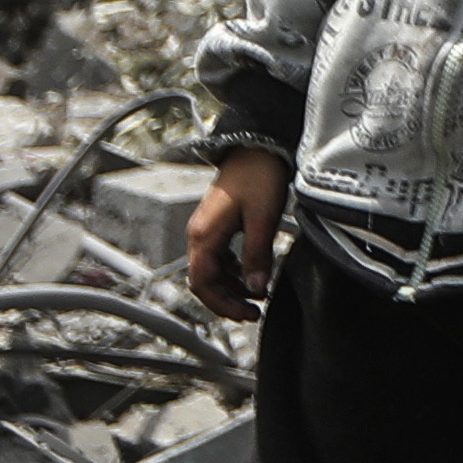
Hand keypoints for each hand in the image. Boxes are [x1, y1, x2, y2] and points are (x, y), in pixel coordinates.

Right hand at [182, 145, 287, 319]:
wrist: (257, 148)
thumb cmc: (258, 176)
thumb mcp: (262, 219)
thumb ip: (257, 255)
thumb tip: (257, 286)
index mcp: (204, 235)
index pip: (204, 284)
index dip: (224, 305)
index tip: (247, 314)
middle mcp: (200, 235)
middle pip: (205, 282)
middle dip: (228, 301)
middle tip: (253, 312)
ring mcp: (207, 230)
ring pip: (213, 271)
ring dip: (233, 287)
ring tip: (258, 295)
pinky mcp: (218, 226)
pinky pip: (220, 258)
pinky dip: (235, 271)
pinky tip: (253, 274)